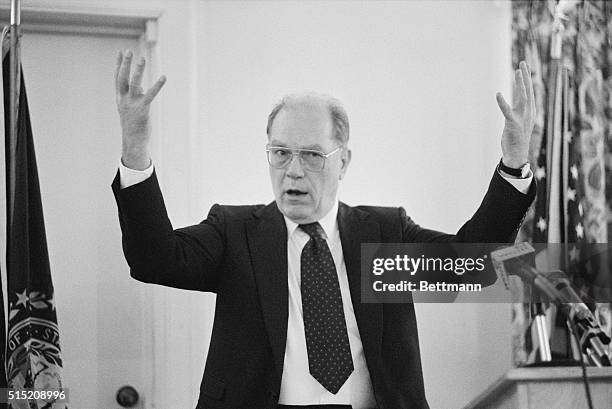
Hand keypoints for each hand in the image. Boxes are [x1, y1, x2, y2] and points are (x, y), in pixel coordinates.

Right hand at [115, 50, 165, 169]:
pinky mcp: (143, 109)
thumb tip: (142, 88)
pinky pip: (151, 95)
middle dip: (125, 64)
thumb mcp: (130, 109)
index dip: (118, 65)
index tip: (120, 52)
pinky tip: (163, 77)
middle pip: (122, 78)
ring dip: (138, 70)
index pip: (117, 78)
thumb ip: (135, 96)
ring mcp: (132, 104)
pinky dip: (157, 85)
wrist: (133, 140)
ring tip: (142, 58)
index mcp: (120, 98)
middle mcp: (124, 99)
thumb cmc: (133, 124)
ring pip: (134, 83)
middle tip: (128, 51)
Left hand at [496, 60, 535, 167]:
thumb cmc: (517, 138)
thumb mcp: (521, 122)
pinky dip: (502, 102)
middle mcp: (528, 113)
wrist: (517, 154)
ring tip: (517, 71)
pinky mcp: (512, 124)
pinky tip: (498, 94)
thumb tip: (519, 101)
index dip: (527, 79)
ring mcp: (521, 118)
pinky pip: (507, 111)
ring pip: (522, 97)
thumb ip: (520, 110)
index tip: (524, 67)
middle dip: (525, 76)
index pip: (529, 91)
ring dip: (520, 84)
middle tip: (522, 63)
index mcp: (530, 111)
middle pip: (528, 91)